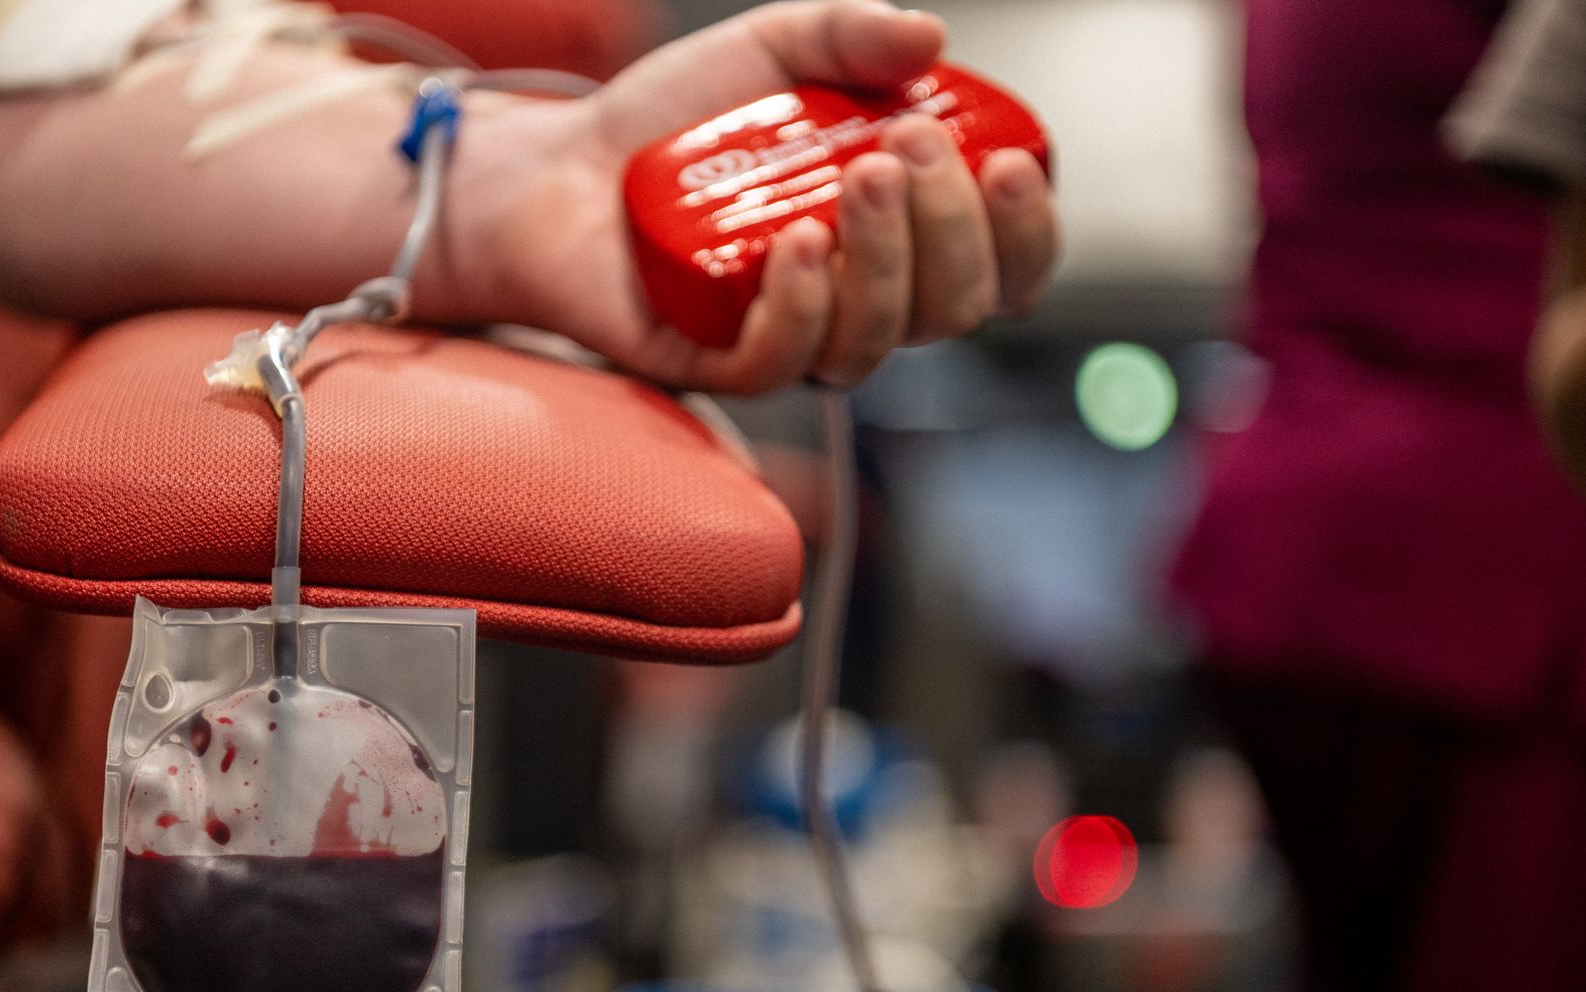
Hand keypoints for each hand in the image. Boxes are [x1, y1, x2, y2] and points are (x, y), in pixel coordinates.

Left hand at [419, 0, 1058, 392]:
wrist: (559, 166)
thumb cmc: (673, 119)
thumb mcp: (772, 47)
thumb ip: (851, 34)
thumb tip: (934, 39)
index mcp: (898, 238)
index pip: (999, 266)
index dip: (1027, 233)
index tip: (1009, 163)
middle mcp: (860, 299)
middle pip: (954, 307)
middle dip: (952, 229)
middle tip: (905, 148)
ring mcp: (795, 337)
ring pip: (878, 341)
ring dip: (887, 262)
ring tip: (857, 178)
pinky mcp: (720, 363)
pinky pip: (786, 362)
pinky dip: (805, 307)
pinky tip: (799, 246)